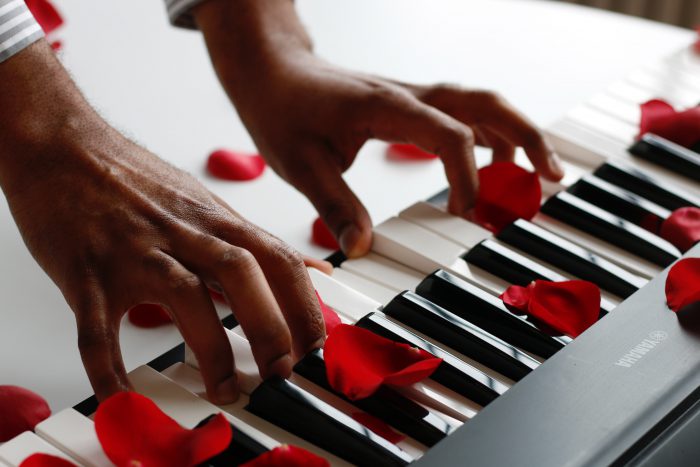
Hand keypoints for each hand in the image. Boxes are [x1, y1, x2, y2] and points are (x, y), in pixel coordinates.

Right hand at [0, 41, 324, 402]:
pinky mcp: (86, 272)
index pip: (278, 259)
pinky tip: (123, 397)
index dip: (304, 304)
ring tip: (224, 390)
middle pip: (243, 274)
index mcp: (215, 220)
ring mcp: (135, 251)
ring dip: (210, 348)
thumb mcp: (208, 205)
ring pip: (184, 295)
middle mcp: (182, 233)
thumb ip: (256, 244)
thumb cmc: (137, 182)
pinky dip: (109, 367)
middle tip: (282, 374)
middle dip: (271, 327)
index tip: (317, 347)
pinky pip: (98, 326)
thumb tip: (312, 271)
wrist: (64, 148)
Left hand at [195, 0, 564, 256]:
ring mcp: (411, 97)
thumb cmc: (282, 109)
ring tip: (535, 176)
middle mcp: (408, 96)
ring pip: (480, 105)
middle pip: (484, 104)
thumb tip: (362, 249)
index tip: (465, 214)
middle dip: (525, 138)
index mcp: (384, 106)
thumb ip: (335, 205)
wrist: (273, 71)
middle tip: (552, 176)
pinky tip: (496, 159)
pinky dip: (488, 134)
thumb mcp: (300, 163)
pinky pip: (462, 113)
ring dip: (515, 134)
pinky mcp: (408, 105)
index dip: (467, 176)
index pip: (448, 135)